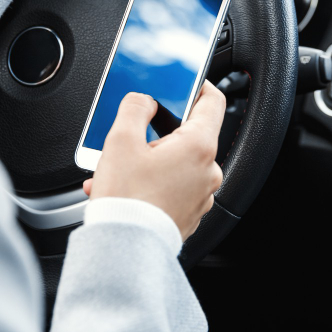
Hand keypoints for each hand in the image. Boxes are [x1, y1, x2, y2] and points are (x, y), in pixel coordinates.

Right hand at [83, 82, 225, 240]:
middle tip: (133, 133)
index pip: (213, 101)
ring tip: (119, 167)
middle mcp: (208, 171)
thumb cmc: (127, 200)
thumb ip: (134, 108)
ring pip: (177, 162)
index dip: (198, 85)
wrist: (126, 250)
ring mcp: (201, 195)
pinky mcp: (189, 213)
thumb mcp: (120, 141)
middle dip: (158, 131)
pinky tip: (124, 187)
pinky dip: (151, 181)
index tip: (184, 81)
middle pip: (188, 134)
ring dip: (149, 159)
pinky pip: (173, 186)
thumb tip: (142, 100)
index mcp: (199, 147)